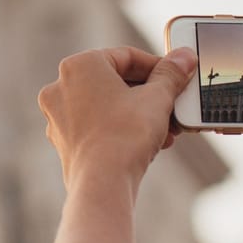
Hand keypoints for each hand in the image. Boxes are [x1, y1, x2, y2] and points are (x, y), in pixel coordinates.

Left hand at [38, 47, 197, 194]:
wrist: (103, 185)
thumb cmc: (126, 136)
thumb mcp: (157, 98)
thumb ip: (171, 73)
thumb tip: (184, 56)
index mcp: (80, 65)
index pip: (127, 56)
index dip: (158, 66)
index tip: (177, 76)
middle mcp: (61, 86)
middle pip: (116, 82)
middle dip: (150, 95)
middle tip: (174, 106)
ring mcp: (58, 115)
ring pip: (108, 105)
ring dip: (140, 114)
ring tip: (167, 130)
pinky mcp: (64, 141)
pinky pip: (98, 125)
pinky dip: (122, 129)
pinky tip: (148, 144)